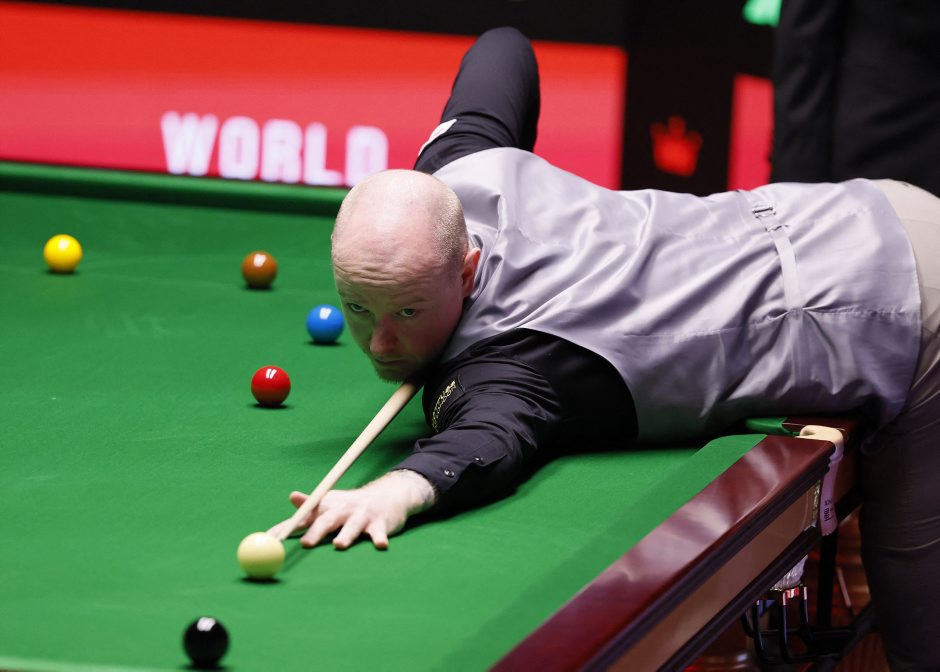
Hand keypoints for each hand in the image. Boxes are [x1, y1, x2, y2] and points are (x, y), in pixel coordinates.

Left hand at [275, 470, 436, 549]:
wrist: (386, 495)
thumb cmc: (350, 506)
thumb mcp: (328, 504)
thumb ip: (307, 509)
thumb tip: (290, 499)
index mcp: (326, 507)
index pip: (303, 517)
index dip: (288, 527)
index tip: (272, 538)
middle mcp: (342, 510)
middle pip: (327, 520)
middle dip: (316, 532)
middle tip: (305, 544)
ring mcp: (362, 516)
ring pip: (353, 526)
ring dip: (346, 535)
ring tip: (339, 545)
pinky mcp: (380, 524)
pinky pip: (378, 532)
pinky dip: (379, 538)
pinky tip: (380, 545)